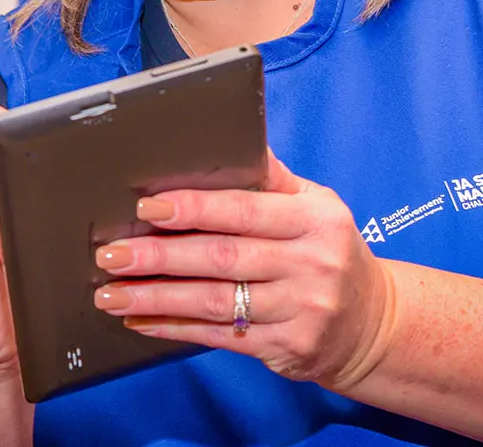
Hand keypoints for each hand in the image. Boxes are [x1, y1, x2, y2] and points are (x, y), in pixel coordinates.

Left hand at [91, 152, 396, 391]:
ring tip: (109, 294)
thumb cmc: (327, 251)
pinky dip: (174, 328)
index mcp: (314, 218)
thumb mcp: (315, 206)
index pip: (245, 210)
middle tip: (110, 254)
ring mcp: (302, 310)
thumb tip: (227, 134)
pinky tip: (139, 321)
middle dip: (157, 255)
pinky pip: (220, 336)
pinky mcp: (288, 348)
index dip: (193, 207)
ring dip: (155, 297)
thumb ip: (270, 179)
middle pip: (221, 257)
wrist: (374, 324)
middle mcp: (311, 264)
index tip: (146, 206)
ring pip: (214, 301)